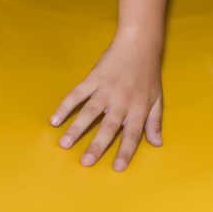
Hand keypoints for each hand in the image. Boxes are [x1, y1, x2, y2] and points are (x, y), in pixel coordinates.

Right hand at [49, 34, 163, 169]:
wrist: (139, 43)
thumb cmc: (149, 73)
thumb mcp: (157, 98)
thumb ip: (155, 122)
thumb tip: (157, 143)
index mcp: (139, 108)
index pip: (132, 134)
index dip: (125, 151)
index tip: (117, 168)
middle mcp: (122, 100)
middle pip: (108, 126)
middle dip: (97, 145)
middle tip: (85, 162)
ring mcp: (106, 89)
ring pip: (89, 111)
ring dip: (76, 128)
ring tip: (64, 144)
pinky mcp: (93, 78)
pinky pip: (77, 94)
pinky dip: (65, 106)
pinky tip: (55, 119)